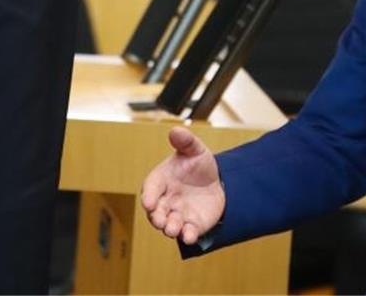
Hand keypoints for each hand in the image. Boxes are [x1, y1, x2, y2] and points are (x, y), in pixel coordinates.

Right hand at [140, 126, 225, 244]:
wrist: (217, 182)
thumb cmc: (197, 164)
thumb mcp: (194, 149)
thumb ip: (185, 141)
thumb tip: (175, 130)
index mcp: (161, 180)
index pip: (150, 188)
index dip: (149, 196)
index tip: (149, 202)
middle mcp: (166, 200)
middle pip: (156, 212)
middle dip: (156, 217)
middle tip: (160, 221)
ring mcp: (178, 214)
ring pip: (169, 224)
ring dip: (169, 228)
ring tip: (172, 229)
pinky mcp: (191, 225)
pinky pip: (187, 233)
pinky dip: (187, 236)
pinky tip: (189, 236)